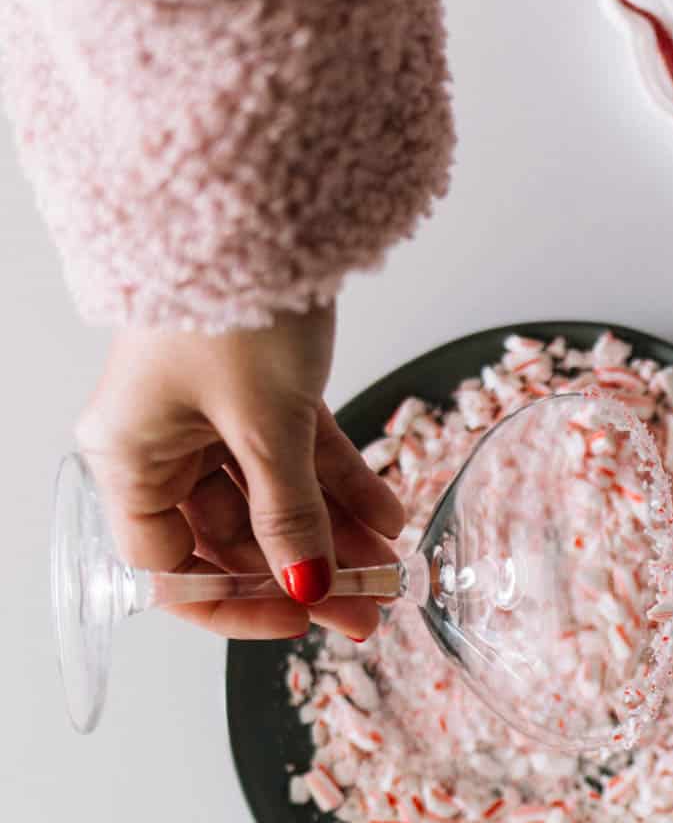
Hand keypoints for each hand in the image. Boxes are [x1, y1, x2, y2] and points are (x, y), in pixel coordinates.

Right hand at [76, 304, 403, 640]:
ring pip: (274, 495)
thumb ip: (290, 513)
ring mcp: (210, 413)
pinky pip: (298, 452)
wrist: (260, 204)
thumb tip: (310, 586)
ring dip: (334, 531)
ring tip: (393, 567)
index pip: (172, 567)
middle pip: (234, 535)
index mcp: (130, 458)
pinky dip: (342, 481)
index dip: (238, 603)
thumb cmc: (233, 305)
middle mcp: (162, 441)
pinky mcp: (256, 386)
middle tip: (369, 606)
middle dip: (305, 571)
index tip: (302, 618)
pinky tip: (389, 512)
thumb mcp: (266, 425)